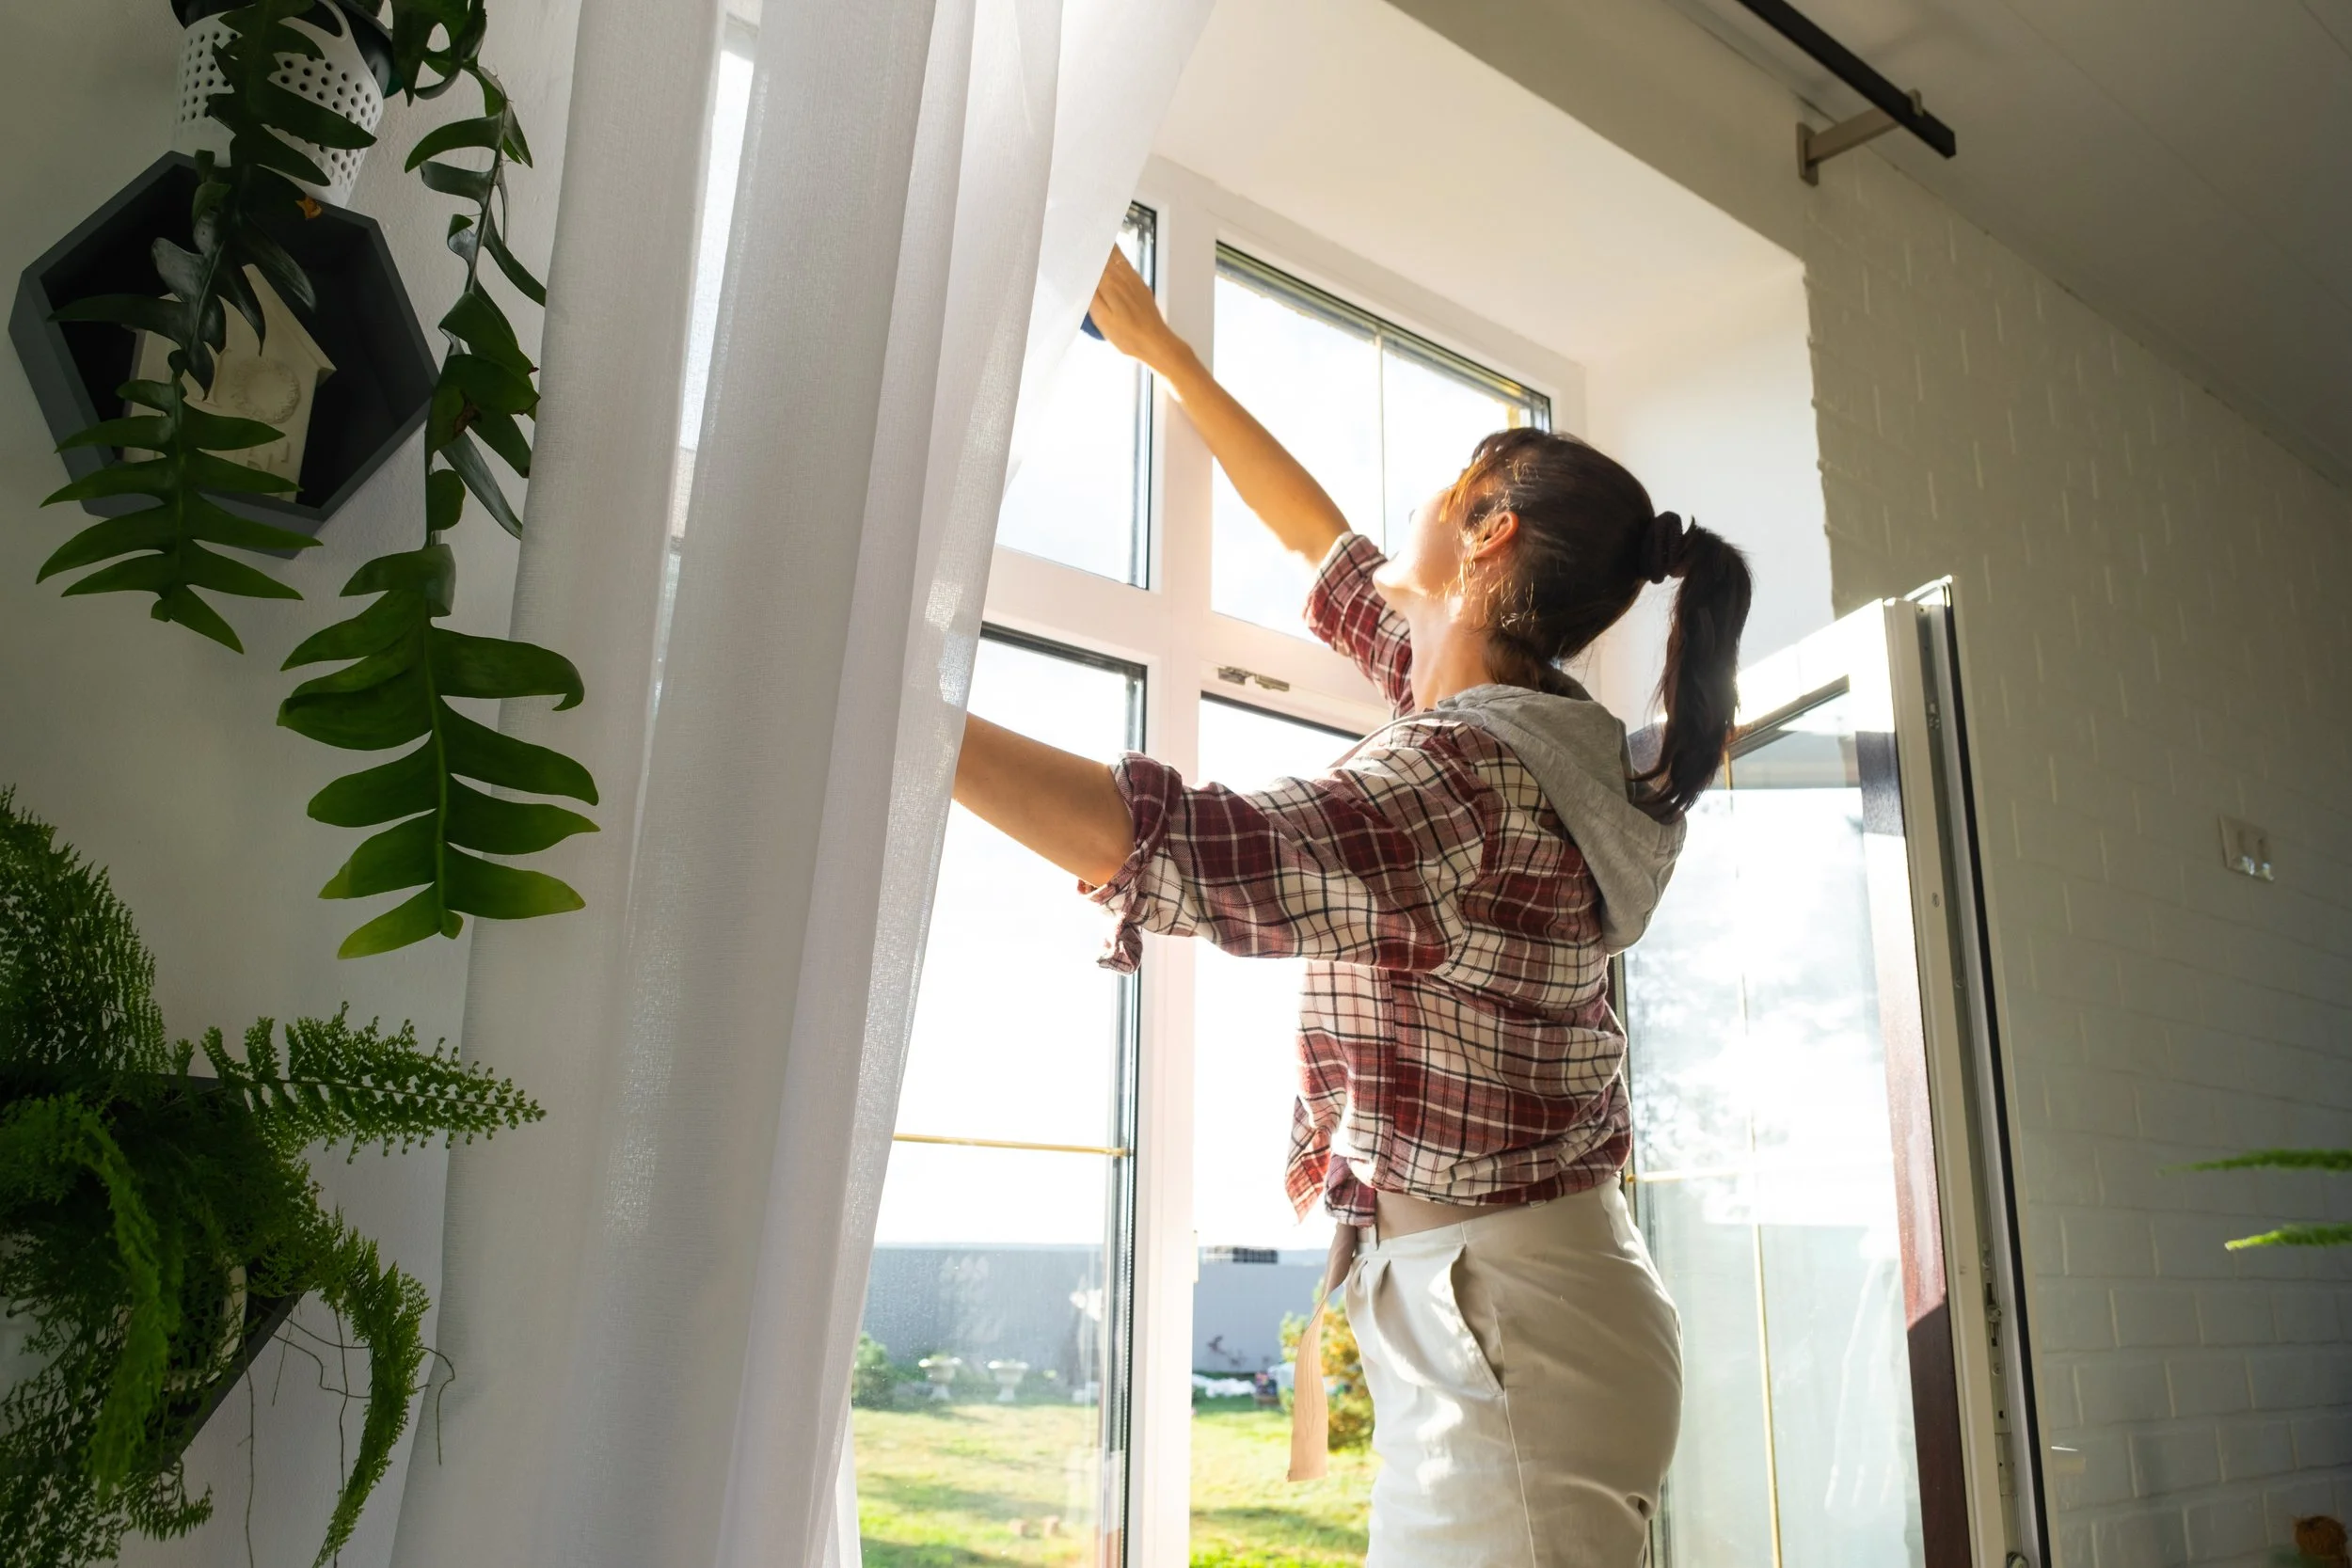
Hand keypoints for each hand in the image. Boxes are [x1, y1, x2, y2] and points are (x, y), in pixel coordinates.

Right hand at [1088, 247, 1185, 375]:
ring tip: (1092, 242)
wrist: (1156, 342)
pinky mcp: (1140, 284)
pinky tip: (1110, 260)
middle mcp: (1123, 274)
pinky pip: (1125, 264)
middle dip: (1094, 243)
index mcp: (1110, 281)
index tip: (1072, 241)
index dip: (1084, 248)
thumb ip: (1092, 294)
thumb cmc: (1127, 335)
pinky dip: (1116, 257)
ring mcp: (1134, 278)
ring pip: (1117, 255)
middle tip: (1080, 237)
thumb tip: (1082, 273)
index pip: (1094, 257)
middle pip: (1106, 251)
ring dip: (1105, 247)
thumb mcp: (1102, 318)